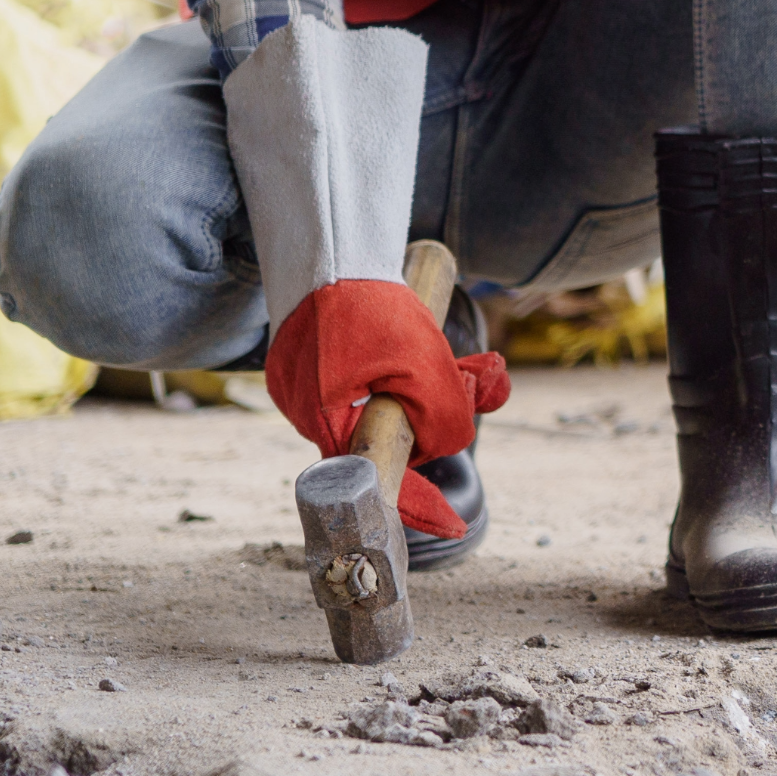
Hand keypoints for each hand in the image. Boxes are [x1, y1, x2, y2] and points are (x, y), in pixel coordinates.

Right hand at [265, 280, 511, 537]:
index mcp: (325, 421)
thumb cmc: (370, 308)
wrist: (328, 251)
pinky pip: (364, 383)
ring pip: (380, 406)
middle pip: (383, 440)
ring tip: (460, 358)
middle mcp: (308, 412)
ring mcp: (306, 386)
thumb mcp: (423, 364)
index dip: (417, 503)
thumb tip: (452, 443)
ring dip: (424, 386)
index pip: (375, 481)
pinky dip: (401, 369)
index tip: (452, 524)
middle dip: (432, 420)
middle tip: (471, 385)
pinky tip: (420, 339)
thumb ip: (443, 412)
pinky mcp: (313, 363)